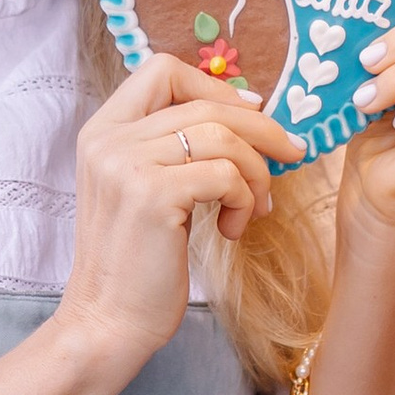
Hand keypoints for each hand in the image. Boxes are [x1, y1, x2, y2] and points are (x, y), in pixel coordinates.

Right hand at [54, 54, 304, 368]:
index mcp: (102, 131)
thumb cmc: (137, 264)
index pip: (162, 70)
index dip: (215, 88)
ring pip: (223, 136)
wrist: (108, 324)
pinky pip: (226, 174)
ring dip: (255, 173)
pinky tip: (233, 230)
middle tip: (291, 155)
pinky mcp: (152, 195)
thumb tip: (247, 112)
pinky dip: (244, 200)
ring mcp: (126, 164)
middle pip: (204, 103)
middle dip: (260, 129)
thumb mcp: (145, 190)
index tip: (252, 115)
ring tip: (255, 209)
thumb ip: (172, 148)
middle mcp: (108, 139)